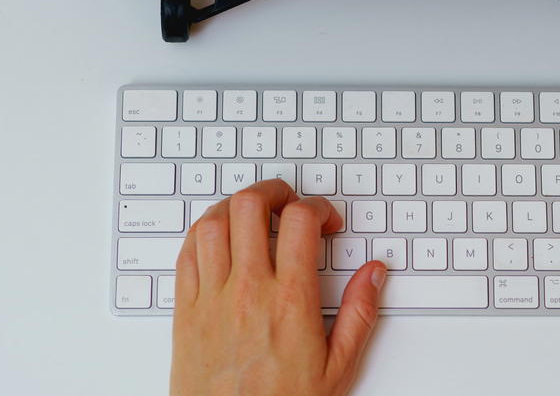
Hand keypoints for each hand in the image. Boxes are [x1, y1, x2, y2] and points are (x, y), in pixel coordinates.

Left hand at [170, 179, 386, 395]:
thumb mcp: (337, 368)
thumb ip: (360, 314)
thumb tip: (374, 274)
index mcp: (290, 300)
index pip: (300, 220)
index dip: (318, 208)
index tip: (325, 222)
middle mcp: (248, 290)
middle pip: (251, 206)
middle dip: (275, 192)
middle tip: (289, 203)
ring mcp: (212, 297)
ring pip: (213, 222)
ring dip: (236, 207)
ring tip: (254, 215)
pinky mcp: (186, 310)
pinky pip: (186, 253)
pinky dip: (203, 234)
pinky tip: (219, 240)